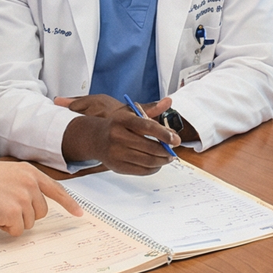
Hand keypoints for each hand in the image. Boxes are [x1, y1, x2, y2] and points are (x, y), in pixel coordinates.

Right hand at [0, 160, 81, 234]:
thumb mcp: (5, 174)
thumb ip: (22, 185)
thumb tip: (33, 205)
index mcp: (29, 171)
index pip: (56, 189)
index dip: (69, 203)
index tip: (79, 214)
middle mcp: (30, 183)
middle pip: (41, 212)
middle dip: (26, 215)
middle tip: (5, 207)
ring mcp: (24, 198)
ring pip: (29, 223)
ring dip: (13, 221)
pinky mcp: (14, 212)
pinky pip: (16, 231)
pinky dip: (4, 228)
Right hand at [56, 95, 178, 174]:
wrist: (95, 138)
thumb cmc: (117, 124)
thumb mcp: (130, 112)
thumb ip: (151, 109)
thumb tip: (168, 102)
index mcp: (122, 120)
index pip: (147, 127)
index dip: (164, 134)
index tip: (176, 139)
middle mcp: (117, 136)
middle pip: (149, 147)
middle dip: (166, 150)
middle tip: (174, 150)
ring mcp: (116, 153)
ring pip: (147, 161)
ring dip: (162, 161)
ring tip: (168, 157)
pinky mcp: (117, 166)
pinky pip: (141, 171)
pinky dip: (153, 168)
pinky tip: (157, 163)